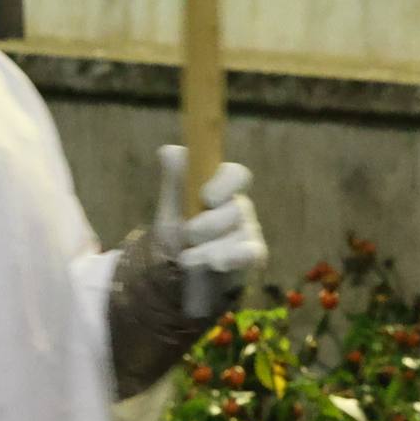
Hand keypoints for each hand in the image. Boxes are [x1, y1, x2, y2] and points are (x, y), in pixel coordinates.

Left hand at [155, 148, 267, 320]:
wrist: (177, 269)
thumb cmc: (178, 230)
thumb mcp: (170, 205)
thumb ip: (173, 179)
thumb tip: (168, 151)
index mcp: (221, 187)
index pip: (236, 174)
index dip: (225, 183)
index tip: (206, 196)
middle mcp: (238, 207)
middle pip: (237, 209)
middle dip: (210, 224)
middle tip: (188, 234)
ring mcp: (248, 232)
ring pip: (240, 234)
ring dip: (211, 247)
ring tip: (186, 258)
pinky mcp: (251, 256)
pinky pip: (252, 254)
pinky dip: (232, 258)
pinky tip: (214, 263)